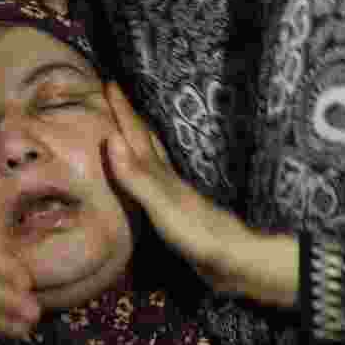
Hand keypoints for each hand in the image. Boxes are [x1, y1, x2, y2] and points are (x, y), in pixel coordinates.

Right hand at [102, 82, 297, 306]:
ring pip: (149, 158)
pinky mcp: (175, 212)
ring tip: (122, 130)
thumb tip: (111, 139)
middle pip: (144, 140)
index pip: (136, 135)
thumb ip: (138, 177)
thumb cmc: (198, 235)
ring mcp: (172, 194)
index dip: (122, 111)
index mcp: (160, 174)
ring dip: (135, 141)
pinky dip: (140, 169)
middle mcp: (166, 178)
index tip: (108, 82)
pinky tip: (142, 177)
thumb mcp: (163, 206)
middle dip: (127, 118)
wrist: (236, 262)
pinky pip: (150, 180)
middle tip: (112, 97)